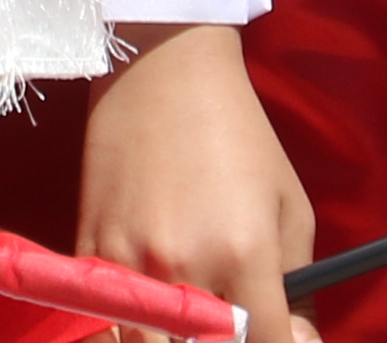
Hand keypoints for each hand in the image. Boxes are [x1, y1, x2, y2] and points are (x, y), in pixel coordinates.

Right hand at [79, 21, 316, 342]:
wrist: (162, 70)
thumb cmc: (239, 135)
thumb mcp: (288, 205)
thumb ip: (296, 284)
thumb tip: (293, 340)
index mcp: (244, 254)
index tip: (283, 338)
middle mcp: (185, 268)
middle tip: (239, 323)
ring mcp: (130, 264)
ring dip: (178, 342)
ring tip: (199, 317)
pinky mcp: (91, 252)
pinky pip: (108, 325)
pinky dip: (134, 329)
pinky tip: (158, 310)